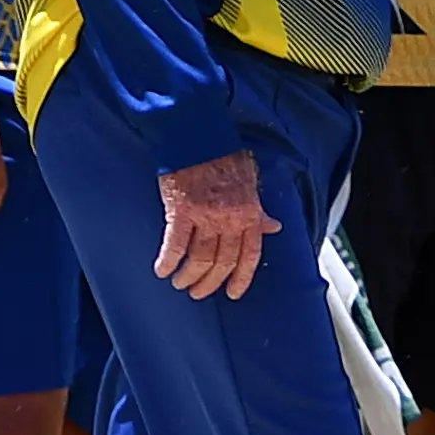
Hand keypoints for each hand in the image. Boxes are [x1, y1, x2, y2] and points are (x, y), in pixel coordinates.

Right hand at [155, 150, 280, 298]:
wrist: (200, 140)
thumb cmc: (225, 160)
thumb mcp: (251, 185)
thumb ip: (260, 211)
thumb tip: (273, 227)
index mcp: (250, 214)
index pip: (250, 255)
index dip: (242, 277)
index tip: (232, 294)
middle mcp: (231, 219)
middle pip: (223, 262)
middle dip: (210, 282)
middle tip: (198, 293)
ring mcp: (206, 216)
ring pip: (200, 258)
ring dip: (188, 276)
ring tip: (179, 283)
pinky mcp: (181, 212)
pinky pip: (175, 245)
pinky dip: (168, 261)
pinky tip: (161, 270)